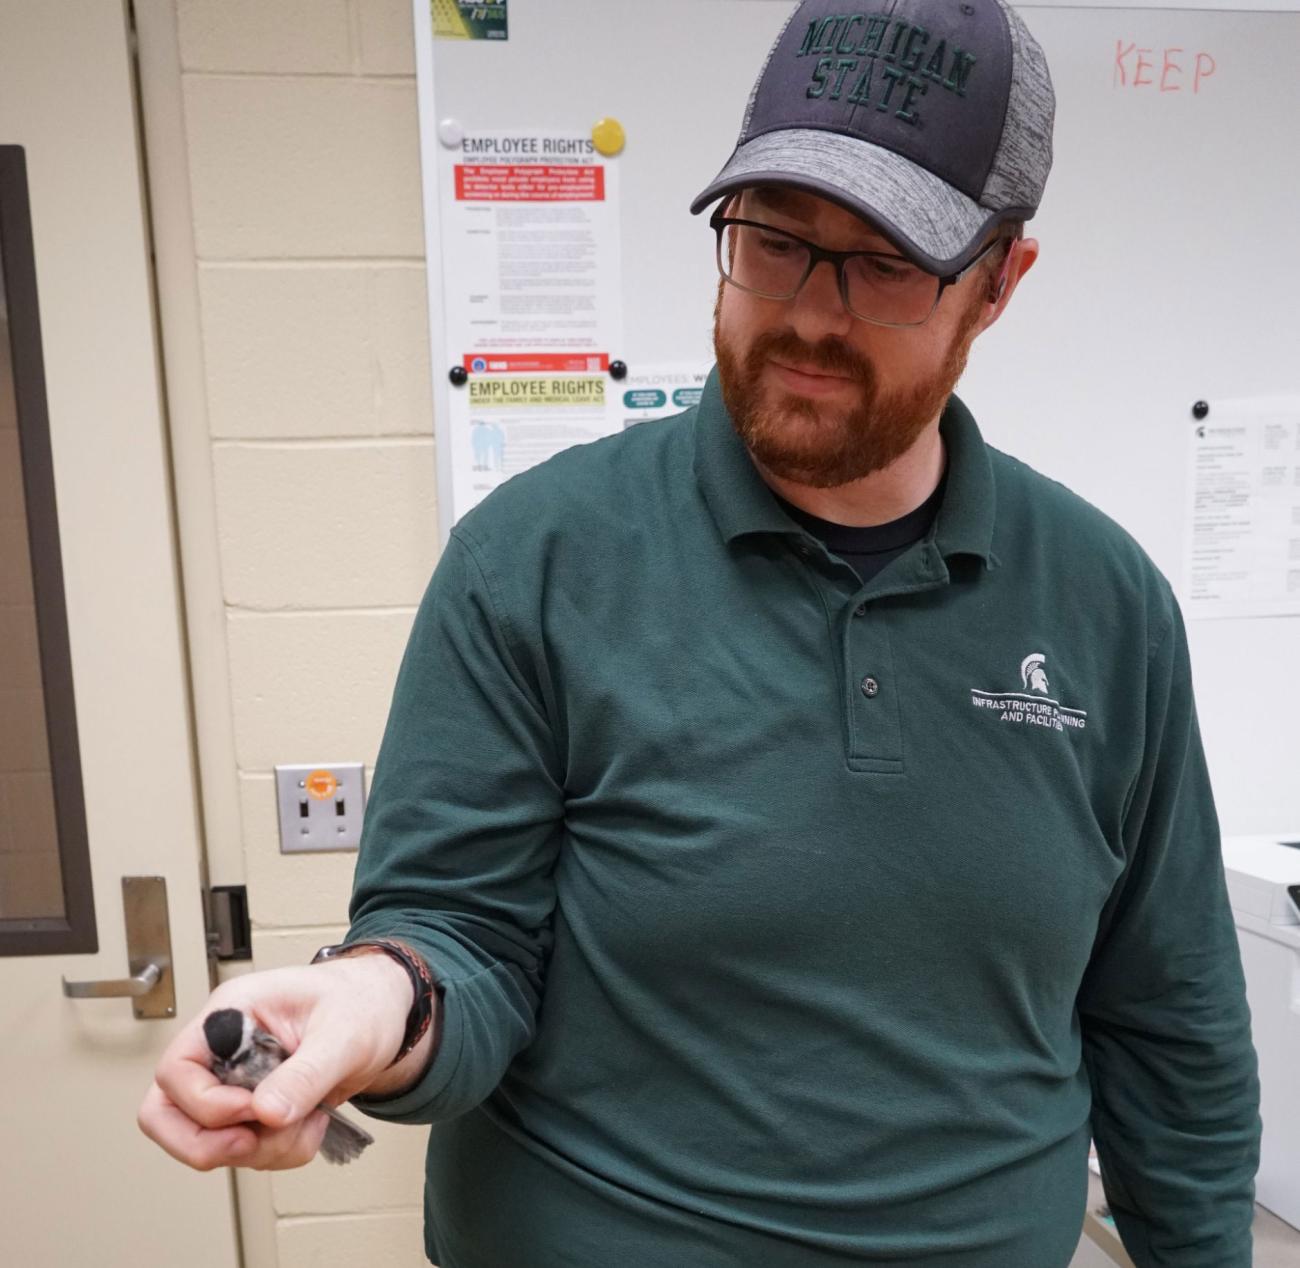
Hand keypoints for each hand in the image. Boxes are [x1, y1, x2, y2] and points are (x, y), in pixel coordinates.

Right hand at [138, 955, 418, 1170]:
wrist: (387, 1014)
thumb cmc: (362, 1002)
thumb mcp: (343, 1032)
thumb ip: (305, 1073)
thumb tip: (266, 1115)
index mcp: (232, 1012)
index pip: (175, 1070)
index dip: (205, 1104)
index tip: (254, 1110)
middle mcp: (222, 1048)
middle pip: (166, 1114)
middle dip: (209, 1144)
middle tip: (256, 1141)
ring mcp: (234, 1081)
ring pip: (207, 1142)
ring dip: (260, 1150)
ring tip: (308, 1121)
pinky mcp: (253, 1108)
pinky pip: (243, 1151)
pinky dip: (277, 1153)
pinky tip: (311, 1123)